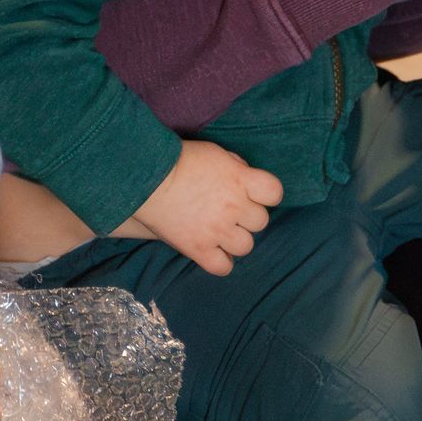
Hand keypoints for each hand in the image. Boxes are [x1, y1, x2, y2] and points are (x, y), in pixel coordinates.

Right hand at [131, 140, 281, 275]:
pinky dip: (220, 261)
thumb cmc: (180, 160)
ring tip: (220, 231)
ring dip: (236, 239)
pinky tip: (212, 250)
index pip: (274, 192)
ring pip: (246, 246)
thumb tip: (247, 178)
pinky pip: (223, 267)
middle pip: (260, 221)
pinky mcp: (199, 249)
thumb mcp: (215, 153)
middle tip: (230, 211)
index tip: (255, 193)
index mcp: (240, 179)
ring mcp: (217, 230)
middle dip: (248, 216)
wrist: (147, 179)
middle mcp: (233, 206)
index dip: (267, 194)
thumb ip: (237, 167)